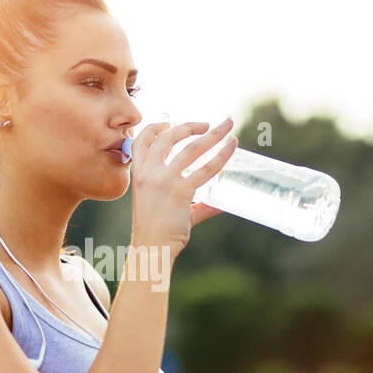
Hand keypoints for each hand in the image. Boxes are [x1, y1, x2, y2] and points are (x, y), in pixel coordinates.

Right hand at [128, 117, 236, 260]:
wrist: (151, 250)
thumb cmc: (156, 233)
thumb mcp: (166, 208)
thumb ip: (194, 203)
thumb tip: (221, 203)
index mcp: (140, 174)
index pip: (141, 141)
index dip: (155, 127)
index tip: (168, 123)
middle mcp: (149, 173)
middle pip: (169, 137)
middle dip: (190, 126)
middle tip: (208, 124)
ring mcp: (165, 181)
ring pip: (192, 148)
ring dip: (213, 134)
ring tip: (227, 126)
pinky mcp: (181, 192)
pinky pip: (206, 168)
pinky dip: (222, 155)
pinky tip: (232, 147)